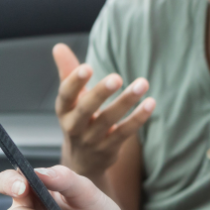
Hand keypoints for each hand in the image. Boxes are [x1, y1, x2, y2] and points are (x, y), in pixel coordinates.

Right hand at [53, 44, 154, 177]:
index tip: (87, 67)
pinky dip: (138, 118)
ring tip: (143, 83)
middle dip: (100, 93)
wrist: (82, 162)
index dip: (74, 82)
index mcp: (64, 110)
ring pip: (109, 120)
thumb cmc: (78, 120)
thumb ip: (67, 72)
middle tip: (117, 77)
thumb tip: (59, 46)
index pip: (65, 95)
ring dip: (126, 102)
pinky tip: (151, 103)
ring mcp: (92, 140)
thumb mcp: (70, 99)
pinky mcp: (109, 149)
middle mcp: (74, 126)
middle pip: (85, 109)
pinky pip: (125, 132)